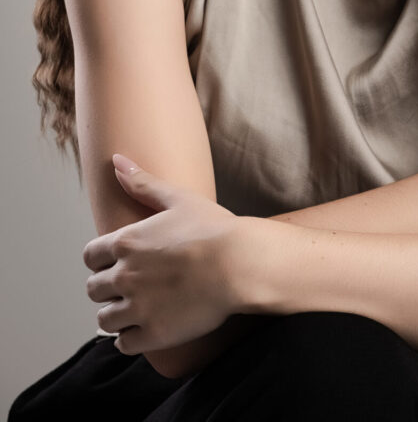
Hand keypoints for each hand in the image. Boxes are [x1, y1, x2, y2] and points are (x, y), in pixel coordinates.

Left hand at [83, 155, 250, 354]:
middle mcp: (124, 276)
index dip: (102, 259)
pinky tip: (145, 328)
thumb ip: (142, 182)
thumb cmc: (213, 229)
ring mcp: (137, 308)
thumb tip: (116, 160)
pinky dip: (130, 338)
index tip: (119, 261)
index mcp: (126, 242)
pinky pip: (123, 344)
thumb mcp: (177, 198)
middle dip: (108, 287)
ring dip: (116, 315)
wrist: (240, 264)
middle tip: (131, 285)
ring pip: (104, 320)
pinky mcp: (152, 334)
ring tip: (137, 309)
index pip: (90, 257)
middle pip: (93, 289)